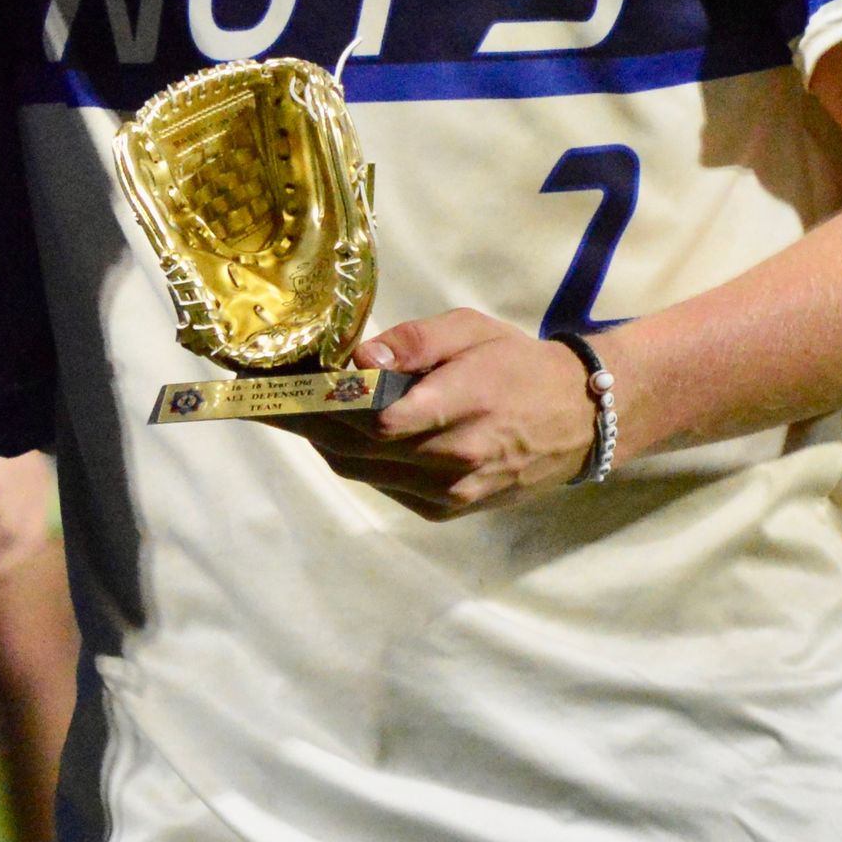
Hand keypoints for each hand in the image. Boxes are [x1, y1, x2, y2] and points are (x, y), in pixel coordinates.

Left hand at [266, 309, 601, 520]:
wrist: (580, 419)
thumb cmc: (519, 363)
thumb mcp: (471, 331)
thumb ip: (414, 343)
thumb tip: (358, 358)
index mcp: (459, 407)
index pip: (371, 417)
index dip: (318, 404)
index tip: (278, 384)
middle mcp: (451, 459)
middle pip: (353, 447)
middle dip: (302, 423)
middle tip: (261, 397)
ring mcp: (448, 493)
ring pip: (360, 470)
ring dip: (320, 443)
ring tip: (287, 413)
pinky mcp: (447, 510)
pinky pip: (383, 485)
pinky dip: (353, 460)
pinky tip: (335, 435)